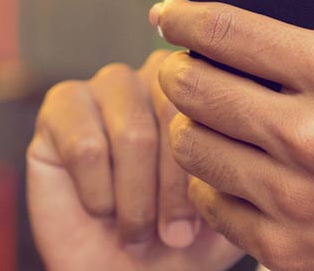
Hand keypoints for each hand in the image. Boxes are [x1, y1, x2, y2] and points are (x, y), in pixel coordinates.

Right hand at [27, 51, 245, 270]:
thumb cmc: (190, 238)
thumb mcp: (235, 207)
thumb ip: (249, 164)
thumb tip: (250, 139)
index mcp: (216, 86)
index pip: (226, 101)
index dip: (217, 166)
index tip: (212, 211)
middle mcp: (166, 74)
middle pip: (178, 114)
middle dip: (176, 190)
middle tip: (178, 236)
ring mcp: (113, 84)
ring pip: (133, 134)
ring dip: (137, 201)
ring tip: (140, 233)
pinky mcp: (63, 106)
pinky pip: (85, 146)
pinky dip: (98, 194)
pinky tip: (103, 210)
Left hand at [153, 0, 313, 270]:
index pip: (231, 31)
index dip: (185, 15)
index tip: (169, 11)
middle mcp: (310, 136)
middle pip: (194, 88)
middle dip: (178, 70)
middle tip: (182, 66)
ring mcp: (293, 198)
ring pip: (193, 148)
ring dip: (190, 126)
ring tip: (205, 117)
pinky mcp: (284, 248)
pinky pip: (212, 206)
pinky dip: (211, 185)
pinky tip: (230, 172)